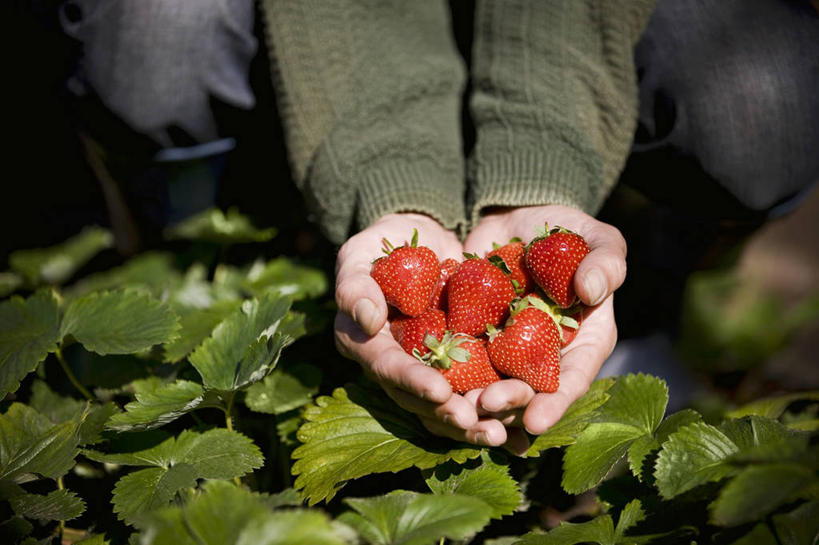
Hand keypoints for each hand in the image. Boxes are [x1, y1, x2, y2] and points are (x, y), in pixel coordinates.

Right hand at [334, 213, 527, 450]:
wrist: (424, 237)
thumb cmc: (384, 243)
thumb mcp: (361, 253)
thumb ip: (355, 284)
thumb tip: (367, 319)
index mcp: (365, 343)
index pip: (386, 366)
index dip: (411, 381)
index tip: (440, 391)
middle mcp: (396, 366)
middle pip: (418, 400)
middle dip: (448, 415)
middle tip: (477, 425)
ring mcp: (429, 370)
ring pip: (447, 407)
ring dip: (473, 424)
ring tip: (502, 434)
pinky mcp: (459, 365)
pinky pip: (475, 393)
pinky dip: (495, 410)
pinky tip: (521, 428)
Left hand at [464, 205, 626, 435]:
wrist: (516, 221)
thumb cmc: (568, 232)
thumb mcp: (595, 238)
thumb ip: (605, 261)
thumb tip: (592, 289)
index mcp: (583, 342)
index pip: (572, 379)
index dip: (555, 403)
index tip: (535, 422)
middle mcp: (544, 356)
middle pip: (528, 391)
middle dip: (508, 403)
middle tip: (485, 406)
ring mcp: (506, 350)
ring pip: (491, 383)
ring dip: (474, 399)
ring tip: (456, 406)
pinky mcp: (473, 337)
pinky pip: (459, 359)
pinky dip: (448, 374)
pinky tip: (433, 386)